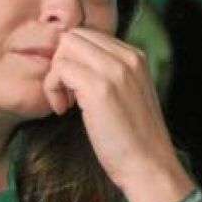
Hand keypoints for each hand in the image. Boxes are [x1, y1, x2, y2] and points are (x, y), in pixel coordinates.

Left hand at [42, 28, 191, 201]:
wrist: (149, 165)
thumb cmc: (134, 139)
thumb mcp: (128, 95)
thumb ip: (110, 74)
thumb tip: (75, 65)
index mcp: (136, 57)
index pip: (90, 36)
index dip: (75, 60)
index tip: (76, 90)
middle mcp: (128, 57)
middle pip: (75, 36)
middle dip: (62, 63)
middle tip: (67, 95)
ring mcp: (115, 70)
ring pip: (65, 47)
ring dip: (56, 74)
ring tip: (66, 103)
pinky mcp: (100, 88)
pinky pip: (59, 68)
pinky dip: (53, 88)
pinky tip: (64, 110)